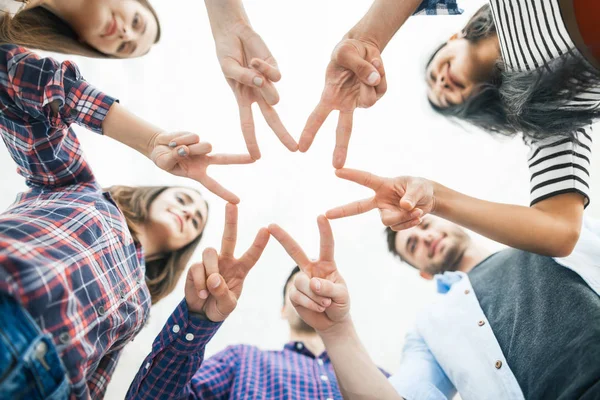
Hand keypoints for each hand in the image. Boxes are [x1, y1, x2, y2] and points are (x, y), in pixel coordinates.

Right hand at [149, 132, 252, 203]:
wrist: (157, 145)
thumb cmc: (162, 159)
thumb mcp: (164, 162)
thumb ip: (174, 157)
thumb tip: (186, 149)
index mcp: (198, 174)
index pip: (213, 185)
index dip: (225, 193)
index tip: (237, 202)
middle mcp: (204, 161)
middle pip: (224, 159)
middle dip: (239, 159)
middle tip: (255, 159)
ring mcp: (201, 148)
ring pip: (204, 145)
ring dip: (188, 146)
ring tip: (176, 148)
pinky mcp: (197, 137)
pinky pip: (193, 136)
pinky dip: (181, 138)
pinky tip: (175, 141)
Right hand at [185, 203, 269, 320]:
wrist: (201, 315)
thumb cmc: (219, 307)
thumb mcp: (228, 306)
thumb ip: (224, 294)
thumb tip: (214, 279)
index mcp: (240, 269)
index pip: (252, 254)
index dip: (259, 243)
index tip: (267, 229)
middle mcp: (226, 261)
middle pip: (229, 237)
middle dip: (230, 220)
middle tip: (232, 203)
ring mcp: (210, 263)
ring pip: (210, 252)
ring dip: (211, 270)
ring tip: (210, 289)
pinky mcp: (195, 268)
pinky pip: (198, 268)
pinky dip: (200, 282)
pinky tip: (202, 293)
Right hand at [213, 22, 297, 158]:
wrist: (233, 32)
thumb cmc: (227, 54)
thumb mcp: (229, 68)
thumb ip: (245, 78)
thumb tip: (262, 83)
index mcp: (243, 99)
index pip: (248, 124)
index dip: (252, 141)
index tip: (257, 158)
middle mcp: (257, 94)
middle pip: (272, 119)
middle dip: (282, 134)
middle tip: (294, 150)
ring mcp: (267, 82)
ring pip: (274, 96)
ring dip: (264, 86)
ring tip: (252, 66)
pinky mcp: (275, 69)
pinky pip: (275, 76)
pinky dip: (265, 68)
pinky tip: (256, 59)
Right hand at [269, 216, 349, 332]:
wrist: (332, 322)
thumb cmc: (341, 304)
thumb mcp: (341, 295)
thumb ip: (329, 288)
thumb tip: (313, 283)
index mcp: (326, 264)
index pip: (326, 245)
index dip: (324, 231)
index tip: (322, 216)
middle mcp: (311, 269)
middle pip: (295, 251)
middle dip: (283, 238)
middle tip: (271, 225)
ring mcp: (301, 281)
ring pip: (301, 282)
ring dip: (315, 296)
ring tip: (326, 304)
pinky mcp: (294, 295)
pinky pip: (298, 296)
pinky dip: (310, 304)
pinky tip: (318, 308)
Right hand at [299, 38, 386, 167]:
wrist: (362, 46)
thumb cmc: (347, 51)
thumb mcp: (346, 52)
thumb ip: (359, 66)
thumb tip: (374, 82)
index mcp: (330, 95)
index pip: (317, 116)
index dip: (309, 131)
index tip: (301, 148)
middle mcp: (345, 103)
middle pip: (343, 129)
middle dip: (340, 147)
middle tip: (337, 165)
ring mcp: (361, 101)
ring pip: (369, 100)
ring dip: (370, 77)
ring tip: (366, 62)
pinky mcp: (376, 96)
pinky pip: (382, 89)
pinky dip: (381, 73)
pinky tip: (374, 66)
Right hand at [326, 168, 435, 230]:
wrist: (428, 200)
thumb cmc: (420, 187)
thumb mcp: (419, 188)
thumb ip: (411, 196)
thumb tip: (404, 207)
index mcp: (383, 185)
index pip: (365, 179)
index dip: (351, 175)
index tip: (337, 171)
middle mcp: (380, 200)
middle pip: (358, 207)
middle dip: (342, 211)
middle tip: (327, 214)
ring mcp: (385, 212)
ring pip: (388, 221)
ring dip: (404, 218)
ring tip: (418, 211)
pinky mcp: (392, 221)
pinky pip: (397, 227)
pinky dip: (409, 223)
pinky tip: (417, 217)